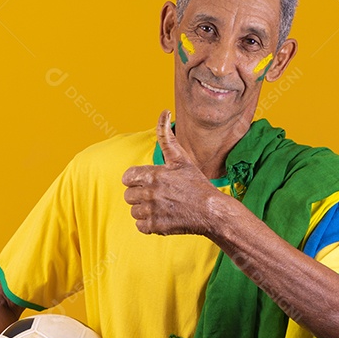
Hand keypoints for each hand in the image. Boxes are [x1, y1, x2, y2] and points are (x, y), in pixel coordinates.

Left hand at [122, 110, 218, 235]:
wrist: (212, 211)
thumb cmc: (196, 183)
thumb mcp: (181, 158)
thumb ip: (166, 136)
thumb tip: (163, 110)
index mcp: (153, 174)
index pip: (127, 177)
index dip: (136, 180)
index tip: (149, 182)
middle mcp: (150, 192)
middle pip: (128, 195)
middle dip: (140, 195)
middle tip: (158, 195)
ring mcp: (152, 210)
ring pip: (134, 211)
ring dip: (144, 210)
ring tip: (162, 206)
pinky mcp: (156, 226)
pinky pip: (140, 226)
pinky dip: (149, 224)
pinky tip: (163, 217)